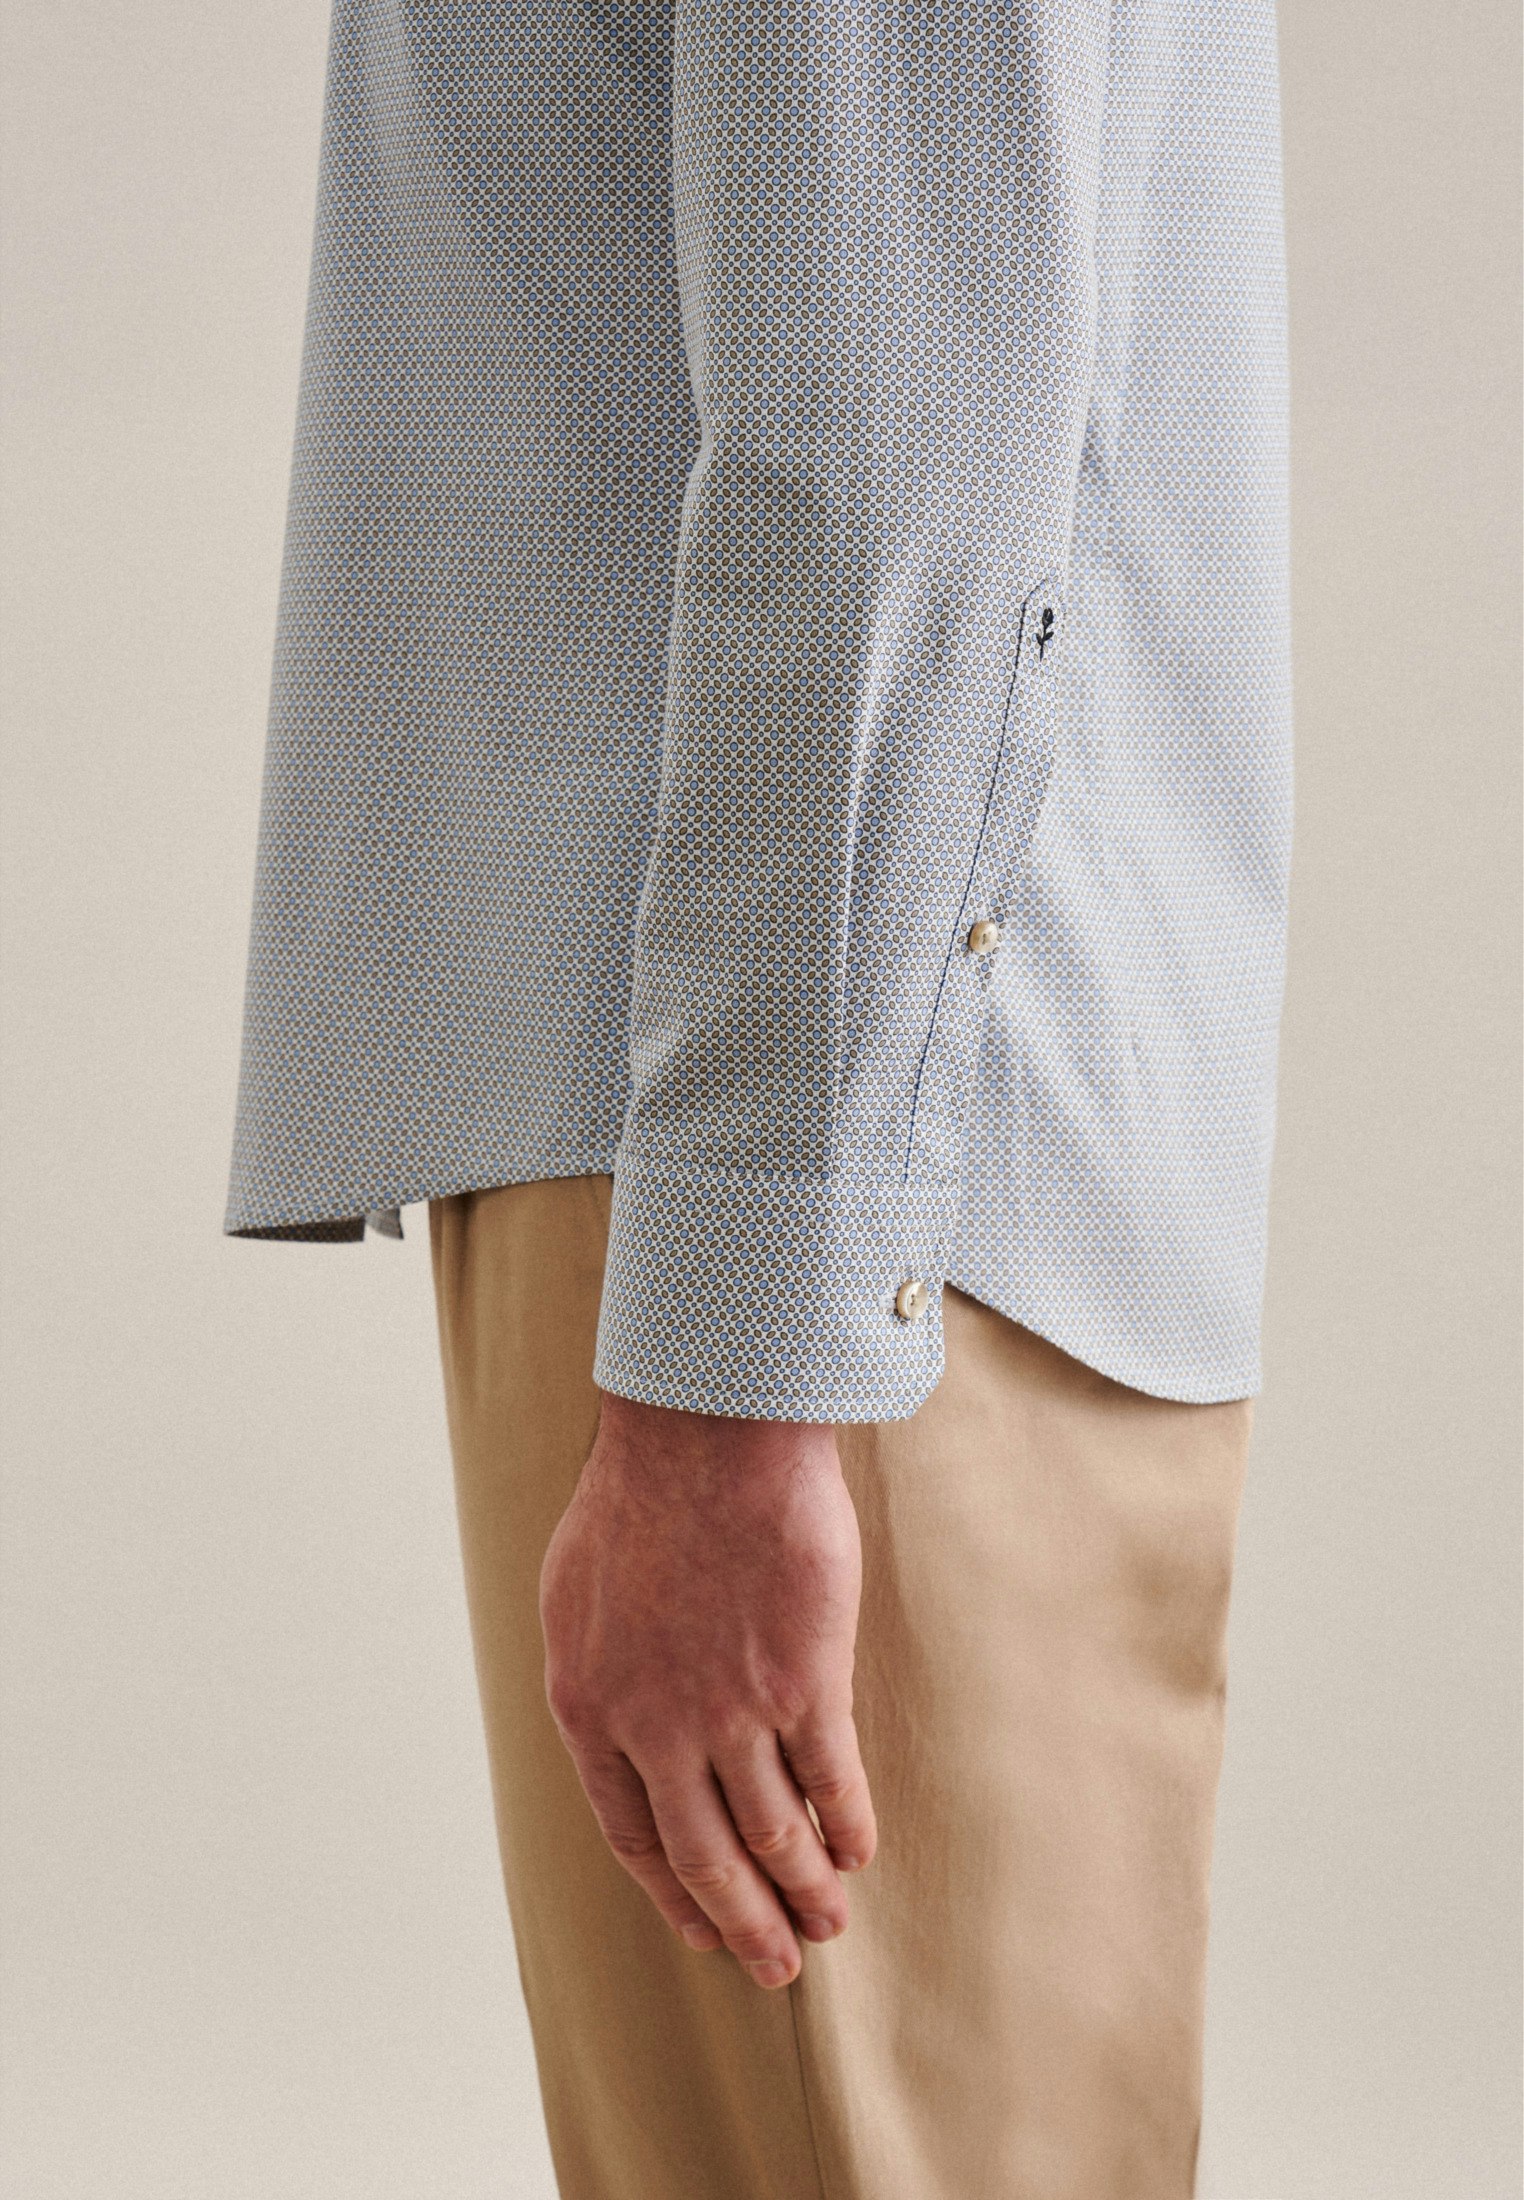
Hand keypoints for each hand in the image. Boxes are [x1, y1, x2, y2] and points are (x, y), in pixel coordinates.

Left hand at [538, 1393, 876, 1988]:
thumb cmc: (639, 1496)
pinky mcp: (803, 1682)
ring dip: (803, 1890)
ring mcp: (730, 1710)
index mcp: (588, 1708)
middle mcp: (653, 1727)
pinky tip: (858, 1850)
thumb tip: (619, 1728)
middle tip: (776, 1967)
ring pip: (770, 1834)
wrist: (705, 1433)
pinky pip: (830, 1782)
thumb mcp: (577, 1593)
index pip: (631, 1835)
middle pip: (703, 1855)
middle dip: (743, 1922)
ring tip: (827, 1925)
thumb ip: (600, 1673)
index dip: (673, 1894)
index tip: (705, 1927)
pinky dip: (846, 1825)